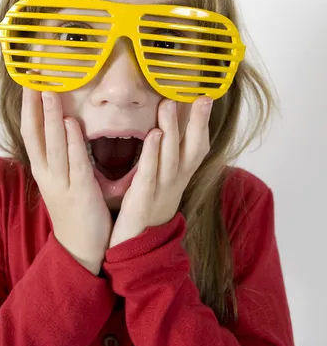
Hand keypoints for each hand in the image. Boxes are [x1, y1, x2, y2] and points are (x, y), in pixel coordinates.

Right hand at [21, 71, 112, 275]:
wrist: (80, 249)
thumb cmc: (73, 209)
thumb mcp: (61, 179)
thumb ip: (61, 155)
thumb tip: (64, 125)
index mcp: (43, 169)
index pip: (30, 132)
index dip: (28, 107)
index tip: (28, 83)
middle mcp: (47, 173)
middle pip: (35, 134)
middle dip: (34, 106)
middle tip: (33, 79)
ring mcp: (61, 183)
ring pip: (52, 145)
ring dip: (49, 117)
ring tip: (48, 92)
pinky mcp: (80, 192)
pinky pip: (75, 162)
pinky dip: (72, 142)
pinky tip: (70, 123)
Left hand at [108, 96, 212, 248]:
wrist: (137, 249)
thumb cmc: (149, 210)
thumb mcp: (163, 183)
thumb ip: (167, 159)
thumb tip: (167, 131)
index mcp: (180, 176)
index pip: (197, 147)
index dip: (203, 123)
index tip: (207, 97)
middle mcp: (175, 181)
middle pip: (191, 149)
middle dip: (197, 122)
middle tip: (202, 96)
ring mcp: (160, 190)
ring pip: (170, 156)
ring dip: (171, 129)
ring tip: (170, 103)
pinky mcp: (141, 199)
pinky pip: (149, 173)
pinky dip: (152, 153)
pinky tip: (153, 135)